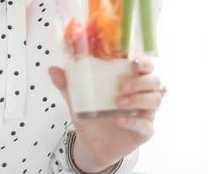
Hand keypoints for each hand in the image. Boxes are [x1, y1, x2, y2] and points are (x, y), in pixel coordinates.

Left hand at [48, 58, 165, 171]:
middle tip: (121, 86)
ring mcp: (144, 113)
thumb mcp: (78, 100)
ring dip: (138, 99)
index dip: (144, 62)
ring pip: (155, 100)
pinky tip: (119, 121)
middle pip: (154, 81)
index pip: (144, 67)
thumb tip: (53, 69)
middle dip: (140, 82)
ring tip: (118, 103)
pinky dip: (134, 121)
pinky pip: (146, 125)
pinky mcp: (144, 131)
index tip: (133, 62)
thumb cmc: (91, 116)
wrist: (91, 145)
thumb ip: (68, 85)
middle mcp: (141, 95)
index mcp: (129, 81)